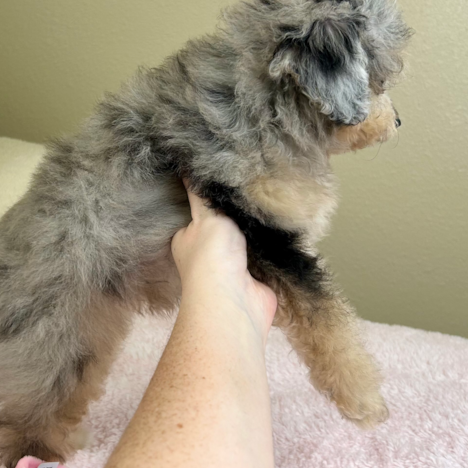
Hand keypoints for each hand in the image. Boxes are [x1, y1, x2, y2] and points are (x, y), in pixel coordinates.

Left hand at [171, 182, 277, 337]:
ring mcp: (234, 265)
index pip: (196, 211)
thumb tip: (184, 166)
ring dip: (258, 225)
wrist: (236, 301)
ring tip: (271, 197)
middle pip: (225, 223)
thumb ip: (201, 194)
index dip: (208, 195)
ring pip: (248, 237)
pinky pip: (268, 251)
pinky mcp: (258, 275)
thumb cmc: (211, 257)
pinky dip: (275, 241)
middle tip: (253, 183)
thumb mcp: (205, 215)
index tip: (222, 174)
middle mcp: (209, 252)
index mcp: (188, 238)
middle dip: (238, 211)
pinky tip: (284, 220)